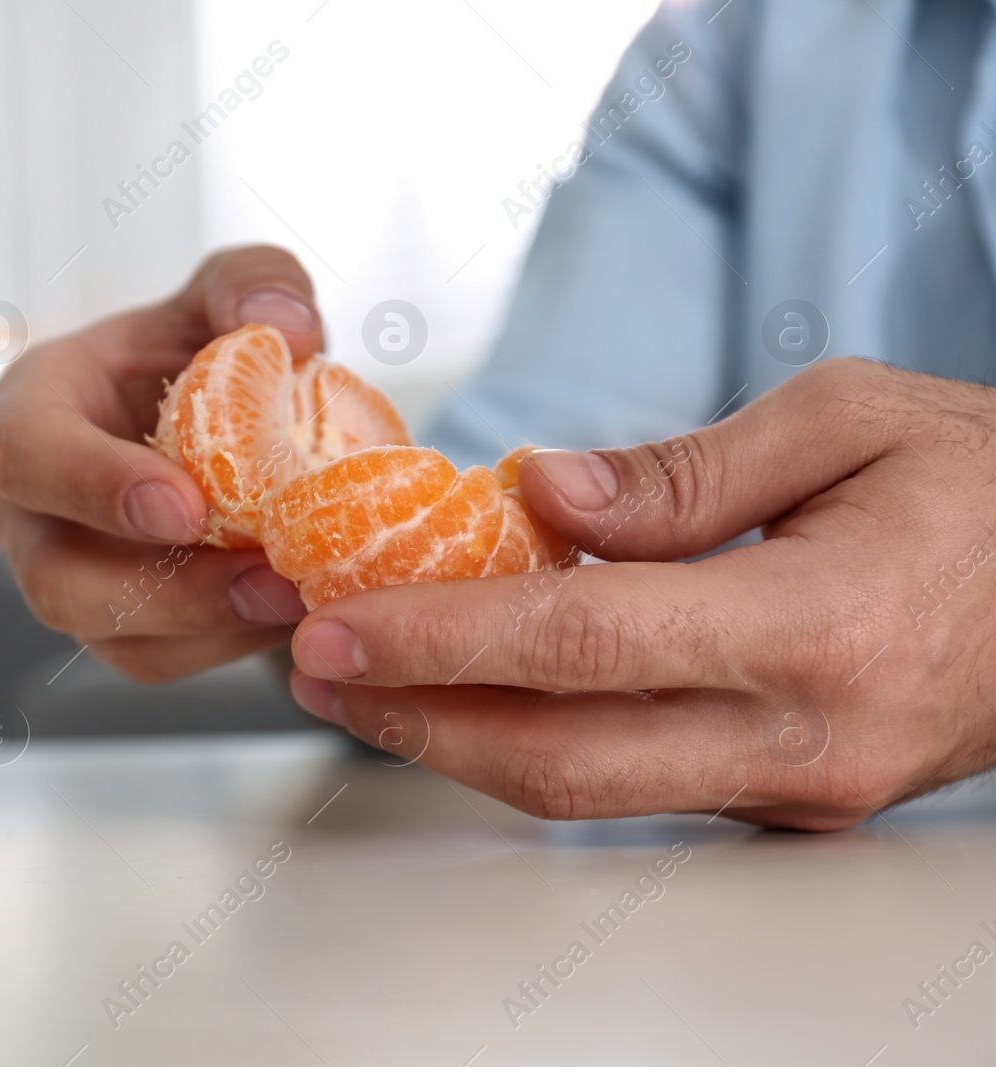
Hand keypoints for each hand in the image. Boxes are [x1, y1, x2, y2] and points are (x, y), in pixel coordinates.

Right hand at [0, 246, 318, 681]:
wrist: (218, 423)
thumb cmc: (201, 349)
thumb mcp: (229, 290)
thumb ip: (257, 279)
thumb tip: (290, 327)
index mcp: (33, 409)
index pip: (31, 456)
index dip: (98, 487)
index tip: (187, 508)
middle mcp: (26, 506)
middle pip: (57, 578)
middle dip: (165, 590)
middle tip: (268, 578)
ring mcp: (60, 574)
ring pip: (109, 635)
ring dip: (207, 628)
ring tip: (297, 599)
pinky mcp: (110, 628)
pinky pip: (156, 659)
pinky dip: (225, 646)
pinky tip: (288, 610)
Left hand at [287, 358, 995, 828]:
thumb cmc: (987, 482)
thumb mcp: (851, 417)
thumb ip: (687, 470)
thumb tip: (541, 496)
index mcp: (822, 625)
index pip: (586, 648)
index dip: (445, 641)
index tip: (337, 620)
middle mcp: (805, 736)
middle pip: (561, 760)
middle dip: (414, 719)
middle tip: (312, 665)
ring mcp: (798, 786)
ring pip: (587, 791)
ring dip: (455, 741)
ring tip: (360, 681)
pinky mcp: (788, 799)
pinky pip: (634, 783)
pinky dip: (533, 740)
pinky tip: (469, 692)